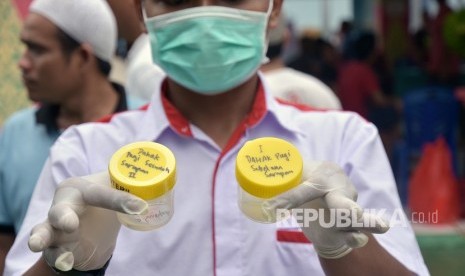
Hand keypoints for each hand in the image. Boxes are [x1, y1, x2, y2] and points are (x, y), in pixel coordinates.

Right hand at [28, 172, 147, 270]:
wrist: (89, 219)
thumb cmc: (103, 198)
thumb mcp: (117, 188)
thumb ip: (135, 185)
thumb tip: (164, 178)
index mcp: (80, 188)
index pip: (99, 193)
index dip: (120, 200)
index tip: (141, 207)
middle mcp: (63, 205)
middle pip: (59, 210)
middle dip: (62, 217)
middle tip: (70, 224)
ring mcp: (55, 227)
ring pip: (44, 231)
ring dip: (42, 239)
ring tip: (39, 245)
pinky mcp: (54, 246)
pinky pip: (52, 253)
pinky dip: (58, 258)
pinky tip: (66, 263)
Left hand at [263, 161, 388, 258]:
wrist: (326, 208)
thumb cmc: (306, 189)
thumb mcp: (293, 178)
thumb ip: (274, 169)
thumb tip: (247, 148)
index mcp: (324, 175)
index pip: (306, 188)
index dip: (289, 199)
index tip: (270, 209)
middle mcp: (341, 190)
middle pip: (342, 201)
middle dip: (342, 209)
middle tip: (346, 214)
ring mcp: (352, 209)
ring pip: (358, 217)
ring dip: (362, 222)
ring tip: (373, 225)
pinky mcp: (353, 228)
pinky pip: (358, 233)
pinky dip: (358, 237)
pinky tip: (361, 237)